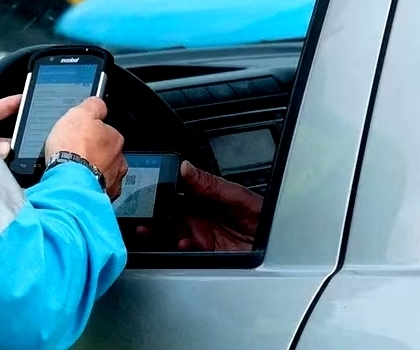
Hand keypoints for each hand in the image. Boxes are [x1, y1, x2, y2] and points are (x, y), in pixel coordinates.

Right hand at [44, 97, 127, 199]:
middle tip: (76, 155)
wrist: (68, 183)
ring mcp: (112, 182)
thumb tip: (98, 103)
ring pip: (103, 174)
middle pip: (107, 155)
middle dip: (94, 155)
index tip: (80, 137)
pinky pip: (96, 191)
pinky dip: (88, 188)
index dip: (92, 134)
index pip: (107, 132)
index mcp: (115, 139)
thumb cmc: (73, 149)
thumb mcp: (80, 113)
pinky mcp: (103, 199)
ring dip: (92, 172)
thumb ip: (93, 106)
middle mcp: (119, 162)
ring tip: (74, 172)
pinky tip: (76, 185)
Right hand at [135, 161, 262, 251]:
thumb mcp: (239, 197)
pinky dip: (178, 246)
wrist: (277, 248)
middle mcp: (200, 213)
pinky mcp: (203, 251)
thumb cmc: (265, 219)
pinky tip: (181, 242)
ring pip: (170, 228)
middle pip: (169, 208)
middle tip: (142, 207)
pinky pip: (183, 248)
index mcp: (207, 195)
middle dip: (153, 208)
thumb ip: (212, 184)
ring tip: (149, 226)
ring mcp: (200, 232)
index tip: (150, 183)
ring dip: (158, 228)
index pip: (179, 186)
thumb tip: (186, 167)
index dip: (163, 184)